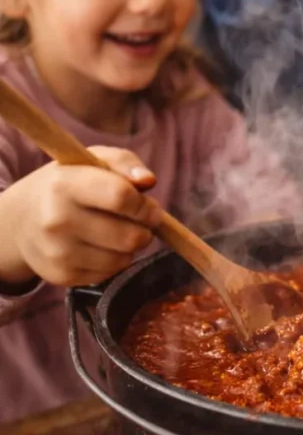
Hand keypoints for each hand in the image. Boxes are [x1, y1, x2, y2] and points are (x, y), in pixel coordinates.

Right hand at [0, 147, 162, 288]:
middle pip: (129, 235)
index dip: (145, 204)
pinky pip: (111, 272)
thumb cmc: (69, 184)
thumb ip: (124, 162)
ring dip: (132, 246)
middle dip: (145, 228)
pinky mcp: (62, 274)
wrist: (21, 221)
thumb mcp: (93, 160)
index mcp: (65, 185)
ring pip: (124, 258)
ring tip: (120, 230)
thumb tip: (148, 180)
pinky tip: (102, 246)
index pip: (121, 197)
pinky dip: (116, 260)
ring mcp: (58, 251)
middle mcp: (57, 220)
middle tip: (139, 220)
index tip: (150, 206)